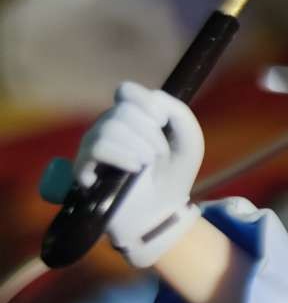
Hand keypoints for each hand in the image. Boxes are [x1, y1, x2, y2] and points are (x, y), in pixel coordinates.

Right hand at [74, 82, 204, 266]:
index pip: (126, 91)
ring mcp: (92, 146)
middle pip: (123, 110)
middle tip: (160, 155)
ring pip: (111, 127)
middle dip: (151, 133)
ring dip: (140, 147)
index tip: (163, 122)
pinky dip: (123, 156)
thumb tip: (148, 102)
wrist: (163, 211)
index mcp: (130, 116)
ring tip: (147, 165)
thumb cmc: (173, 173)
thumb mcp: (189, 139)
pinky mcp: (83, 168)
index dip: (146, 103)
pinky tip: (134, 168)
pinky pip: (97, 147)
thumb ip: (177, 111)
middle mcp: (107, 127)